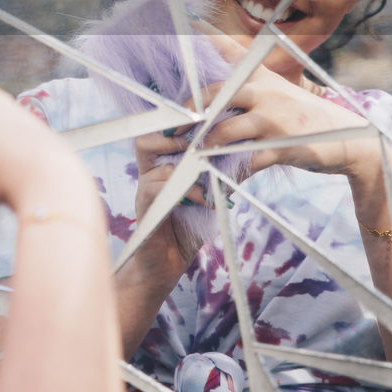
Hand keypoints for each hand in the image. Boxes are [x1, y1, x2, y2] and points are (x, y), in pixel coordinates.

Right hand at [126, 128, 208, 281]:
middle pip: (146, 142)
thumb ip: (218, 177)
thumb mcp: (207, 199)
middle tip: (200, 143)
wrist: (164, 267)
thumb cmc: (186, 231)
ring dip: (188, 169)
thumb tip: (247, 156)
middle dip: (174, 138)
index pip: (159, 136)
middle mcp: (148, 177)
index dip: (175, 126)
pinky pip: (158, 190)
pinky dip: (187, 193)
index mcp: (160, 169)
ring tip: (208, 175)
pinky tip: (204, 201)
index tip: (203, 123)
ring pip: (159, 166)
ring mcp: (144, 193)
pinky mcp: (144, 211)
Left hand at [182, 25, 377, 177]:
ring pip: (224, 131)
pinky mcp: (282, 146)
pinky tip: (217, 180)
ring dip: (204, 147)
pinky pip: (245, 161)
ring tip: (192, 156)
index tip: (186, 20)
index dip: (206, 35)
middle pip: (216, 93)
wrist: (349, 139)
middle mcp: (265, 92)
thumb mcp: (278, 92)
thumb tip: (211, 89)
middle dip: (191, 111)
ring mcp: (274, 119)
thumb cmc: (302, 117)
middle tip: (171, 129)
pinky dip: (228, 172)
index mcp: (261, 77)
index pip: (229, 49)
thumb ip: (247, 87)